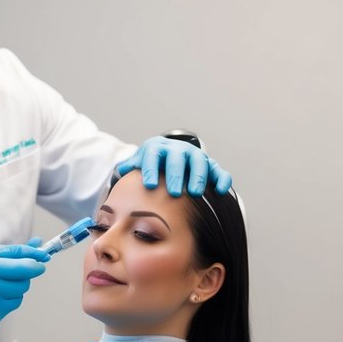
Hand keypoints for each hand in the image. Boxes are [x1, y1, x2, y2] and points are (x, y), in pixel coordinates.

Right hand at [0, 241, 49, 327]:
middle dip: (23, 277)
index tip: (42, 262)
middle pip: (25, 283)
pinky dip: (6, 301)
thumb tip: (40, 243)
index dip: (37, 265)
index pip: (25, 267)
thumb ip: (15, 250)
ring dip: (14, 290)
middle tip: (11, 274)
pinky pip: (10, 308)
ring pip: (20, 296)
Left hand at [117, 136, 232, 196]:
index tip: (148, 185)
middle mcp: (177, 149)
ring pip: (199, 162)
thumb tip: (121, 171)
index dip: (150, 169)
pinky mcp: (209, 164)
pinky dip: (221, 179)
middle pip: (177, 159)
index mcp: (157, 148)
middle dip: (176, 175)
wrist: (168, 155)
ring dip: (198, 176)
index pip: (153, 156)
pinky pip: (218, 170)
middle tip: (174, 193)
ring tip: (195, 193)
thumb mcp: (139, 162)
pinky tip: (220, 191)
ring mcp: (195, 156)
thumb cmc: (152, 164)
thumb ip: (131, 167)